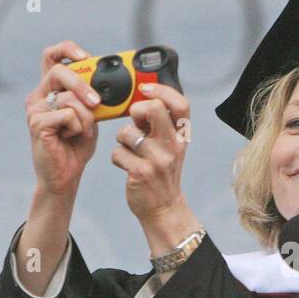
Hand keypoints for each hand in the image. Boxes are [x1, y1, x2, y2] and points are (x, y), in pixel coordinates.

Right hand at [25, 40, 100, 197]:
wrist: (65, 176)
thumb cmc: (77, 145)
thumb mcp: (91, 115)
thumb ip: (94, 97)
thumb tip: (112, 81)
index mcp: (51, 89)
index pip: (52, 56)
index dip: (67, 49)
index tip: (85, 55)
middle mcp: (39, 95)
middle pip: (60, 71)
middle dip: (83, 85)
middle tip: (97, 102)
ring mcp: (35, 109)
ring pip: (68, 97)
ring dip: (86, 116)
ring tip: (84, 131)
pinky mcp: (37, 124)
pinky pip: (67, 114)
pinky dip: (78, 127)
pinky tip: (71, 138)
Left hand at [110, 82, 191, 224]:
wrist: (164, 208)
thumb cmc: (162, 173)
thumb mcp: (169, 147)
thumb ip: (159, 124)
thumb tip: (140, 98)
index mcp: (181, 136)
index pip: (181, 104)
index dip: (162, 90)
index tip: (146, 89)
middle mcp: (173, 146)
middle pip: (154, 109)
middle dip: (136, 110)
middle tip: (135, 121)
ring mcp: (158, 160)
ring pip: (127, 132)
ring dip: (122, 140)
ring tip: (131, 151)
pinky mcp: (141, 172)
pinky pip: (117, 152)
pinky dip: (118, 157)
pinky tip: (127, 165)